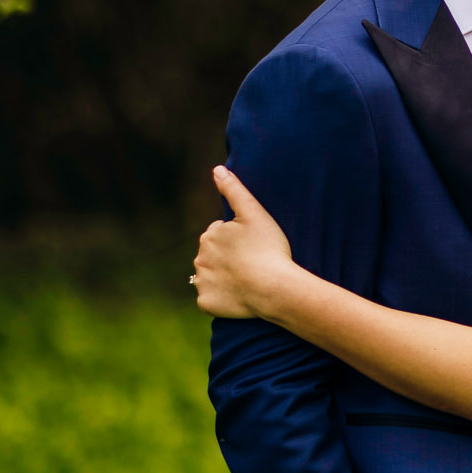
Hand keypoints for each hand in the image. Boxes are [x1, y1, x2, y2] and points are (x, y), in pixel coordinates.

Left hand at [193, 166, 295, 319]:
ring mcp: (202, 282)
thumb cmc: (268, 248)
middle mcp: (199, 258)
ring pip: (210, 276)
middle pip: (213, 254)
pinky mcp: (205, 302)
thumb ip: (234, 190)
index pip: (220, 233)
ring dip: (224, 276)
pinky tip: (240, 294)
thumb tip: (217, 169)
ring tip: (248, 278)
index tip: (254, 244)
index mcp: (209, 236)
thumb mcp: (254, 213)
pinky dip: (222, 296)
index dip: (238, 238)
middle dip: (227, 256)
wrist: (272, 288)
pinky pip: (211, 297)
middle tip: (252, 261)